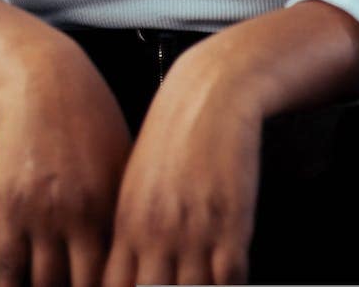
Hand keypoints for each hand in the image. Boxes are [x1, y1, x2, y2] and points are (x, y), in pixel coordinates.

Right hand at [0, 40, 133, 286]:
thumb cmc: (88, 113)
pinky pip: (9, 268)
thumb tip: (139, 249)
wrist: (43, 79)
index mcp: (117, 203)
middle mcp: (83, 214)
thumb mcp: (122, 156)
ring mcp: (43, 213)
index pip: (123, 272)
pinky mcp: (9, 208)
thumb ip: (127, 207)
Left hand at [102, 54, 263, 286]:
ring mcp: (194, 231)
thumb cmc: (176, 129)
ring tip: (203, 284)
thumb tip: (127, 269)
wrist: (211, 90)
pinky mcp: (232, 225)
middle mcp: (157, 232)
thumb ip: (131, 228)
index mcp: (127, 222)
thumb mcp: (138, 178)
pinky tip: (230, 281)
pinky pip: (230, 282)